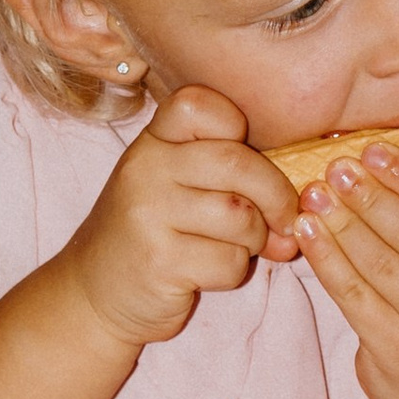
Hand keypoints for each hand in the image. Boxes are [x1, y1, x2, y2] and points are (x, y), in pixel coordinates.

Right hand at [59, 84, 301, 349]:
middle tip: (283, 219)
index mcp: (153, 142)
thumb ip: (230, 176)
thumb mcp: (175, 186)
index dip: (237, 128)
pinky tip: (209, 272)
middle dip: (276, 196)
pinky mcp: (159, 261)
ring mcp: (148, 214)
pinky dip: (233, 272)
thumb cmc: (152, 233)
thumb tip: (305, 202)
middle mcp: (145, 169)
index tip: (246, 156)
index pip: (203, 104)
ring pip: (241, 216)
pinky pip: (230, 262)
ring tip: (237, 247)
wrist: (93, 293)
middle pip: (238, 163)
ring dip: (255, 240)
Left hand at [294, 138, 398, 398]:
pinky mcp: (397, 351)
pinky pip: (354, 296)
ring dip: (342, 223)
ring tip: (314, 194)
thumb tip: (377, 169)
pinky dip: (327, 260)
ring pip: (381, 264)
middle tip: (336, 167)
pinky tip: (308, 234)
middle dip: (369, 196)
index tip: (373, 150)